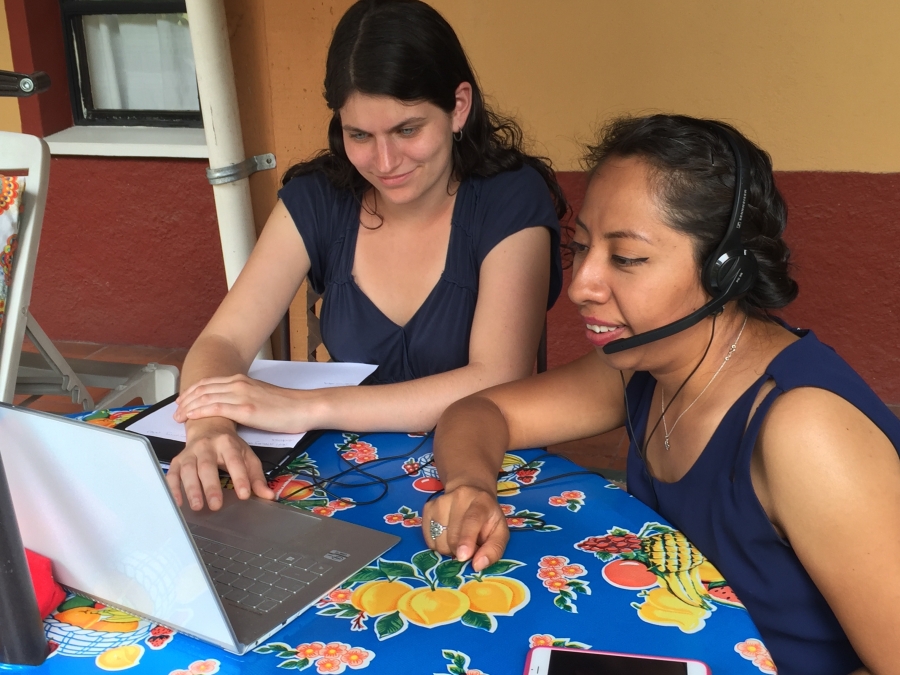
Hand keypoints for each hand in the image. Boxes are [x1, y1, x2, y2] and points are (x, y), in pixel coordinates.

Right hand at [165, 417, 274, 510]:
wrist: (208, 426)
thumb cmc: (230, 446)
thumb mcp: (247, 456)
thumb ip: (257, 477)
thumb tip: (269, 496)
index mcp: (228, 443)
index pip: (234, 461)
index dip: (240, 478)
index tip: (244, 495)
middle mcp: (207, 446)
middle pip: (208, 466)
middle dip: (211, 486)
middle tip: (216, 506)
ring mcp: (190, 452)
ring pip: (189, 470)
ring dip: (191, 489)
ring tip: (198, 506)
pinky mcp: (177, 460)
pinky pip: (172, 474)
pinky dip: (173, 488)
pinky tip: (178, 502)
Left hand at [173, 374, 310, 432]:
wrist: (304, 407)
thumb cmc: (287, 407)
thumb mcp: (261, 396)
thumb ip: (245, 398)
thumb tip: (234, 406)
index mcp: (242, 380)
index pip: (209, 383)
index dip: (192, 392)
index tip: (183, 402)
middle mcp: (239, 384)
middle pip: (203, 388)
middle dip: (186, 399)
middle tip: (175, 411)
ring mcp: (242, 395)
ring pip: (206, 397)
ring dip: (189, 406)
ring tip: (178, 417)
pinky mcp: (246, 409)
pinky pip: (216, 408)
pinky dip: (200, 412)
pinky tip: (192, 418)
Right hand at [422, 485, 508, 571]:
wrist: (471, 492)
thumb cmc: (488, 517)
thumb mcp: (500, 532)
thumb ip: (493, 549)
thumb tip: (477, 565)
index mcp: (481, 502)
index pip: (471, 520)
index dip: (466, 539)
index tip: (463, 556)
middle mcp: (459, 497)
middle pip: (452, 536)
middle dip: (460, 551)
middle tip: (469, 547)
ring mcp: (440, 501)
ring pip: (438, 541)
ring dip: (448, 549)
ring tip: (458, 539)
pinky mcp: (428, 508)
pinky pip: (429, 540)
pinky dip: (438, 545)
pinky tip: (447, 535)